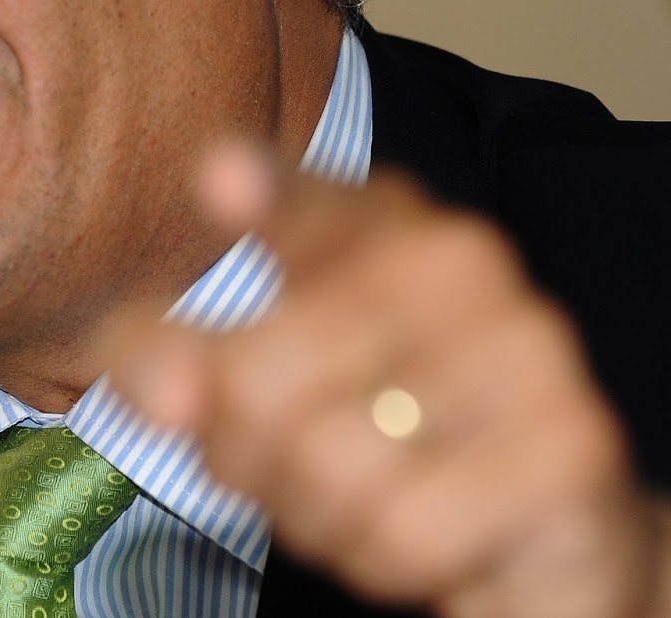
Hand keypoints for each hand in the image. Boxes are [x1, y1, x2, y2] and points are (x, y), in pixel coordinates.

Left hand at [107, 145, 670, 617]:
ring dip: (324, 516)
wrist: (547, 530)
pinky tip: (432, 536)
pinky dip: (390, 558)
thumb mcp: (249, 390)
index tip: (215, 176)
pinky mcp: (569, 444)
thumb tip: (165, 389)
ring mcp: (524, 345)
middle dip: (250, 458)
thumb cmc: (377, 438)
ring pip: (330, 462)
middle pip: (256, 382)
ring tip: (373, 498)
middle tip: (301, 467)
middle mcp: (457, 260)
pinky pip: (408, 530)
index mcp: (376, 224)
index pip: (306, 202)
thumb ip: (166, 359)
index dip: (263, 195)